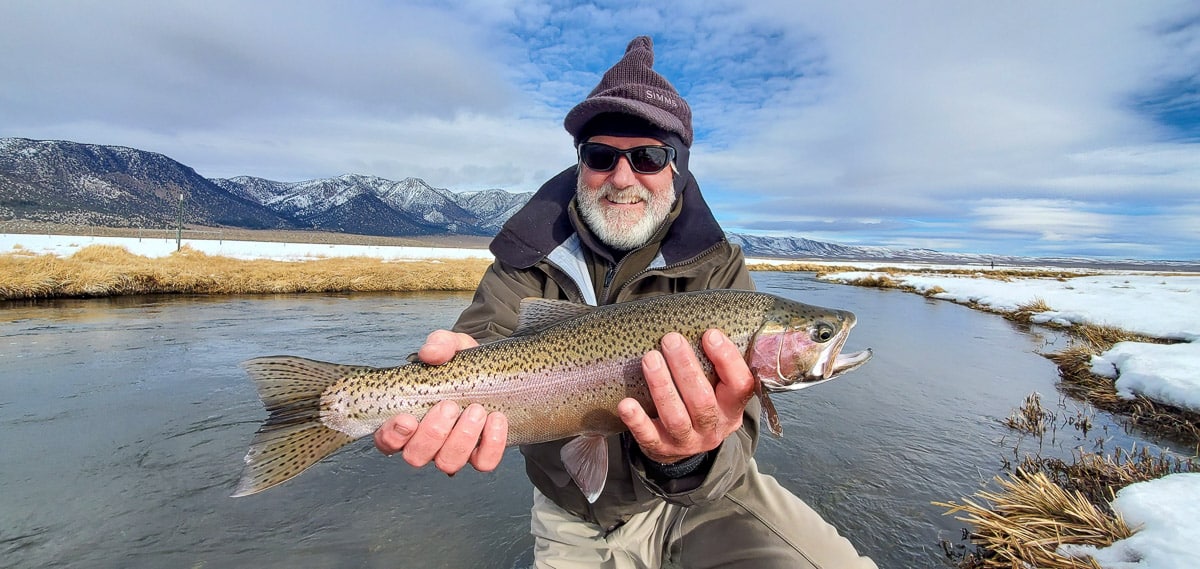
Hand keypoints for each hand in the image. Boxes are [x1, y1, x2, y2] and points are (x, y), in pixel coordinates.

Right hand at [373, 330, 508, 474]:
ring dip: (462, 437)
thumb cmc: (463, 365)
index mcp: (407, 420)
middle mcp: (426, 442)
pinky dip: (491, 443)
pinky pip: (483, 463)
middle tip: (450, 405)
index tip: (407, 419)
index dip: (392, 436)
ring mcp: (453, 452)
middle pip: (416, 456)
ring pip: (448, 463)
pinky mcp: (481, 455)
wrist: (498, 374)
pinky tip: (496, 419)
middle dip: (433, 432)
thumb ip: (439, 344)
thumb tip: (429, 353)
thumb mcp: (451, 347)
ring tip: (476, 410)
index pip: (386, 441)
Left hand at [618, 329, 754, 464]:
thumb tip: (700, 317)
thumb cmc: (701, 400)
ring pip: (676, 417)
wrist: (686, 445)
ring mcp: (688, 441)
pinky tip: (626, 404)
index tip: (709, 334)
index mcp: (732, 407)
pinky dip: (637, 421)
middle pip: (702, 400)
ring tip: (650, 359)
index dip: (727, 360)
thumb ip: (715, 362)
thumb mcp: (718, 387)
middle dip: (686, 368)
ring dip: (662, 386)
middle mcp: (713, 427)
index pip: (740, 385)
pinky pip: (649, 437)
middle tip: (670, 340)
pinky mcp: (662, 449)